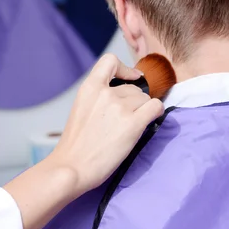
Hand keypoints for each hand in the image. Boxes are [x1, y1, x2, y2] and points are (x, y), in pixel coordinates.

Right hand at [50, 53, 163, 194]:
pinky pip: (155, 107)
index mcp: (89, 88)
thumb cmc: (76, 145)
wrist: (72, 167)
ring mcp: (120, 108)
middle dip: (134, 102)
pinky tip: (150, 120)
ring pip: (145, 99)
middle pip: (133, 88)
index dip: (125, 69)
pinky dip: (156, 112)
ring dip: (142, 110)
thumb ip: (98, 97)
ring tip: (129, 128)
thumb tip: (123, 95)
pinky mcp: (133, 124)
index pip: (110, 61)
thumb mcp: (81, 109)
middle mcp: (105, 93)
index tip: (131, 79)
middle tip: (125, 120)